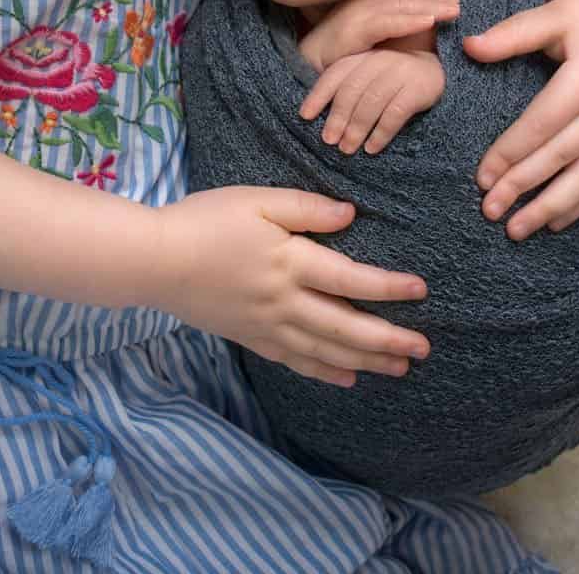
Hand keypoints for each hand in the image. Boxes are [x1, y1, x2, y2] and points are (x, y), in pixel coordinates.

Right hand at [150, 186, 429, 388]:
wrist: (155, 261)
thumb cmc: (205, 220)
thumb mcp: (257, 200)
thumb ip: (306, 208)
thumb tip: (350, 216)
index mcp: (290, 262)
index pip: (352, 280)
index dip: (389, 288)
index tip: (421, 291)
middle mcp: (285, 301)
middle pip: (347, 328)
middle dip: (389, 340)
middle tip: (423, 348)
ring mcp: (268, 326)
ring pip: (326, 351)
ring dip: (366, 361)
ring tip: (399, 368)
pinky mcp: (252, 338)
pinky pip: (296, 361)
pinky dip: (325, 372)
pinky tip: (347, 378)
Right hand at [296, 0, 458, 70]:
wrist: (305, 69)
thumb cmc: (337, 54)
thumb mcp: (365, 34)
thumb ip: (385, 23)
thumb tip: (417, 18)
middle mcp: (360, 1)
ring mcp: (355, 15)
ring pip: (399, 5)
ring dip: (430, 5)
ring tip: (454, 9)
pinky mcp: (353, 33)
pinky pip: (386, 24)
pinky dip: (409, 21)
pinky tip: (429, 21)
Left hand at [299, 50, 445, 153]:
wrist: (439, 71)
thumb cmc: (396, 79)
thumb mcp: (371, 75)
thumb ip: (349, 86)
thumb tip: (316, 115)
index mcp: (363, 56)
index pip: (335, 75)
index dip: (318, 95)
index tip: (304, 117)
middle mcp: (380, 60)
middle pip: (351, 91)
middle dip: (337, 118)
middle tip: (329, 142)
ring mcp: (401, 72)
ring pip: (371, 103)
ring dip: (356, 129)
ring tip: (348, 150)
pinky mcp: (419, 88)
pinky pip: (395, 114)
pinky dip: (381, 133)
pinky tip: (373, 148)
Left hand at [466, 0, 578, 239]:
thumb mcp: (556, 13)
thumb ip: (513, 34)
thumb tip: (469, 48)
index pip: (539, 127)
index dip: (508, 155)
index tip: (481, 178)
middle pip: (559, 159)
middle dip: (522, 188)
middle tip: (489, 212)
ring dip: (551, 208)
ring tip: (518, 230)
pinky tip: (557, 221)